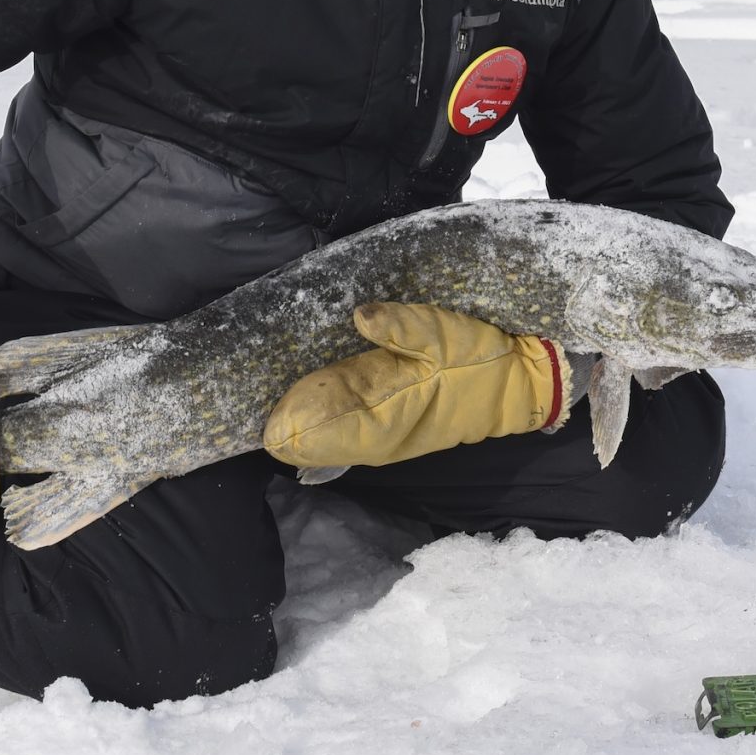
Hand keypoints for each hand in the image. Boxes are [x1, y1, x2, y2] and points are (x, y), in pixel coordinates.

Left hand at [262, 302, 566, 470]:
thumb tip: (360, 314)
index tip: (247, 390)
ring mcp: (374, 434)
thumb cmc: (476, 359)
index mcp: (377, 420)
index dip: (276, 418)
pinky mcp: (382, 423)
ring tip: (257, 383)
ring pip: (315, 435)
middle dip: (275, 416)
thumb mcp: (442, 334)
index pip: (307, 433)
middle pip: (301, 440)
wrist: (515, 384)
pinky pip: (335, 426)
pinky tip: (296, 388)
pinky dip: (313, 412)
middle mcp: (368, 436)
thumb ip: (399, 326)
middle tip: (240, 383)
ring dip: (291, 414)